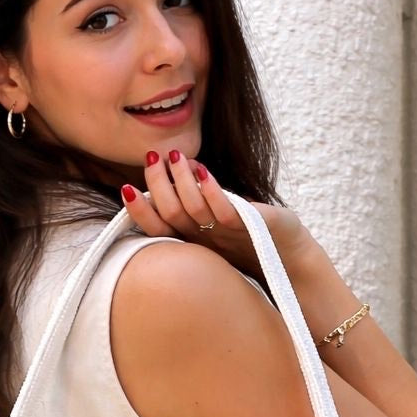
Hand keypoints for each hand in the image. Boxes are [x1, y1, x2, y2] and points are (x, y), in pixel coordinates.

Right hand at [121, 147, 317, 284]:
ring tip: (175, 155)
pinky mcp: (249, 227)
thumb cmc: (250, 239)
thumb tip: (172, 167)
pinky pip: (225, 210)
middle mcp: (203, 242)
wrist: (290, 261)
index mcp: (191, 242)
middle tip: (152, 157)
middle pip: (169, 213)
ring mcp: (225, 236)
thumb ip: (193, 202)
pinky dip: (211, 190)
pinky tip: (203, 170)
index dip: (139, 210)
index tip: (126, 187)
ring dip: (181, 179)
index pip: (156, 229)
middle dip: (157, 183)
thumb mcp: (214, 221)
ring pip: (192, 208)